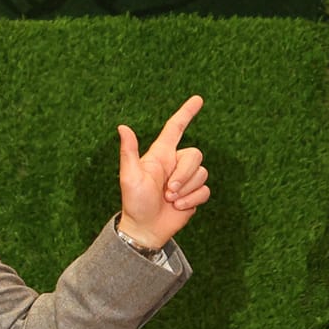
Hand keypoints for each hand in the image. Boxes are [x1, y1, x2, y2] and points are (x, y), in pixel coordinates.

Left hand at [116, 94, 207, 249]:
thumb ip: (129, 152)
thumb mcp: (129, 177)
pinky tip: (178, 208)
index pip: (175, 128)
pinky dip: (192, 200)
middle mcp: (175, 164)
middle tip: (168, 191)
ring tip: (170, 200)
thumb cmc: (134, 202)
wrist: (145, 229)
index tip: (198, 99)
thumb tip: (122, 127)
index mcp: (160, 155)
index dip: (186, 113)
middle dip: (184, 174)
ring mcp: (185, 180)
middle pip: (195, 154)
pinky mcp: (193, 195)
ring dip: (186, 190)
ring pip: (202, 173)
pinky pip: (205, 190)